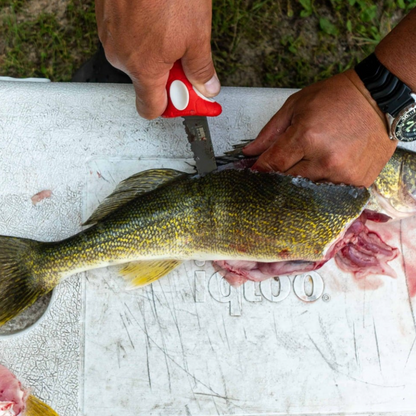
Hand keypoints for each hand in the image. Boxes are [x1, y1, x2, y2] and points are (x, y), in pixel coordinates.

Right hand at [95, 0, 219, 118]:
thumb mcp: (197, 35)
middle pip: (145, 82)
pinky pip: (126, 37)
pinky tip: (155, 17)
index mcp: (143, 69)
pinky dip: (141, 34)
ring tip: (169, 28)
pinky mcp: (105, 18)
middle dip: (166, 75)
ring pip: (136, 58)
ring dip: (154, 53)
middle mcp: (121, 57)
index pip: (150, 109)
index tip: (183, 100)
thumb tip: (207, 87)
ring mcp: (109, 36)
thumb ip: (201, 69)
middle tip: (184, 56)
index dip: (170, 107)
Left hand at [243, 70, 396, 186]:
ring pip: (309, 187)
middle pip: (288, 180)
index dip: (261, 169)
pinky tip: (329, 165)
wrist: (380, 97)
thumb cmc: (338, 96)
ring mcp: (343, 173)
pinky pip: (331, 189)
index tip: (255, 171)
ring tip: (312, 158)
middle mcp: (325, 159)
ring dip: (304, 178)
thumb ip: (270, 132)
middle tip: (285, 162)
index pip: (273, 164)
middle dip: (281, 173)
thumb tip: (250, 152)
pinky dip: (324, 180)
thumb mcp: (296, 105)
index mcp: (307, 137)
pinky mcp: (358, 181)